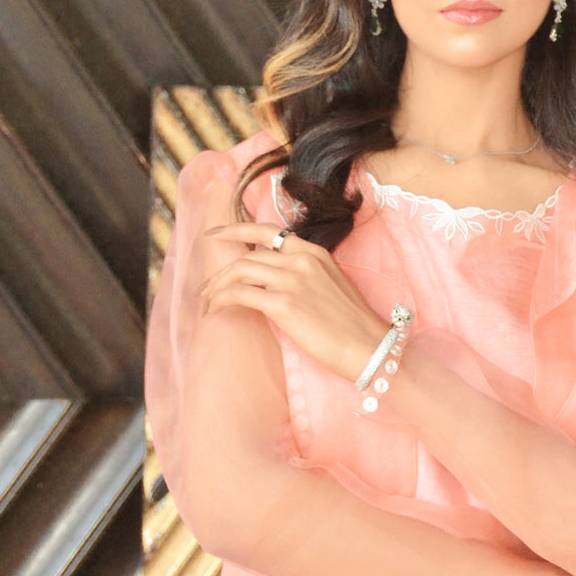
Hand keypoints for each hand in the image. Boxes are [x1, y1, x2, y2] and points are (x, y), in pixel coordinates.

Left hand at [199, 221, 387, 383]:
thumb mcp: (331, 286)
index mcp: (314, 253)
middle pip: (247, 254)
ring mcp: (292, 280)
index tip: (216, 234)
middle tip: (205, 287)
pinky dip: (221, 301)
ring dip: (216, 287)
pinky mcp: (284, 304)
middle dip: (220, 271)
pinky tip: (215, 312)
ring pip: (239, 271)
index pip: (269, 231)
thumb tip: (274, 283)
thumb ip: (305, 276)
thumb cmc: (353, 326)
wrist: (369, 347)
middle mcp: (302, 259)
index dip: (237, 228)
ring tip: (207, 302)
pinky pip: (239, 294)